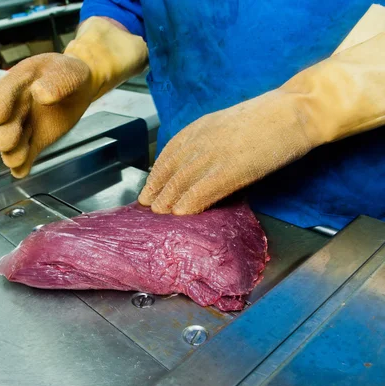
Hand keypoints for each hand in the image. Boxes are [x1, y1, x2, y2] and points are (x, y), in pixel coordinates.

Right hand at [0, 53, 94, 177]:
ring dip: (12, 153)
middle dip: (4, 134)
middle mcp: (14, 107)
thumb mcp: (68, 72)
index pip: (2, 93)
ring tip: (16, 161)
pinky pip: (25, 155)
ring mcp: (22, 127)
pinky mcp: (34, 142)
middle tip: (5, 143)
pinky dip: (22, 165)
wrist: (79, 90)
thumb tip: (40, 94)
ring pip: (12, 143)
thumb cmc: (70, 75)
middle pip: (4, 123)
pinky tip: (21, 172)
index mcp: (17, 82)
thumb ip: (57, 81)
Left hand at [138, 91, 312, 214]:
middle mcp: (201, 139)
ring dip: (168, 200)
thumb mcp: (230, 124)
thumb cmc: (271, 118)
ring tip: (159, 215)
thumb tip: (201, 164)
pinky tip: (181, 213)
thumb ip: (212, 140)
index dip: (156, 173)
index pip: (169, 152)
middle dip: (157, 190)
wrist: (298, 109)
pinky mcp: (231, 168)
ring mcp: (215, 153)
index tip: (149, 187)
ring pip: (181, 181)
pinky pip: (202, 190)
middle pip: (170, 169)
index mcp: (201, 126)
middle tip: (146, 206)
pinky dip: (189, 203)